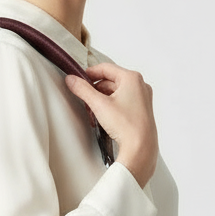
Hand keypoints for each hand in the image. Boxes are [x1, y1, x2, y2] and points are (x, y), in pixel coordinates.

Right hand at [65, 62, 157, 187]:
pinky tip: (103, 116)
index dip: (89, 73)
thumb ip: (83, 89)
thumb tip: (72, 80)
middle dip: (95, 89)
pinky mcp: (141, 109)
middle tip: (84, 97)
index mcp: (132, 78)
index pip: (105, 68)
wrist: (140, 147)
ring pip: (116, 91)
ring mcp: (142, 98)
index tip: (79, 79)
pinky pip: (122, 100)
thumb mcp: (99, 105)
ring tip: (92, 110)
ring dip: (102, 98)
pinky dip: (110, 105)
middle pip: (110, 80)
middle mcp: (140, 85)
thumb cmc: (126, 126)